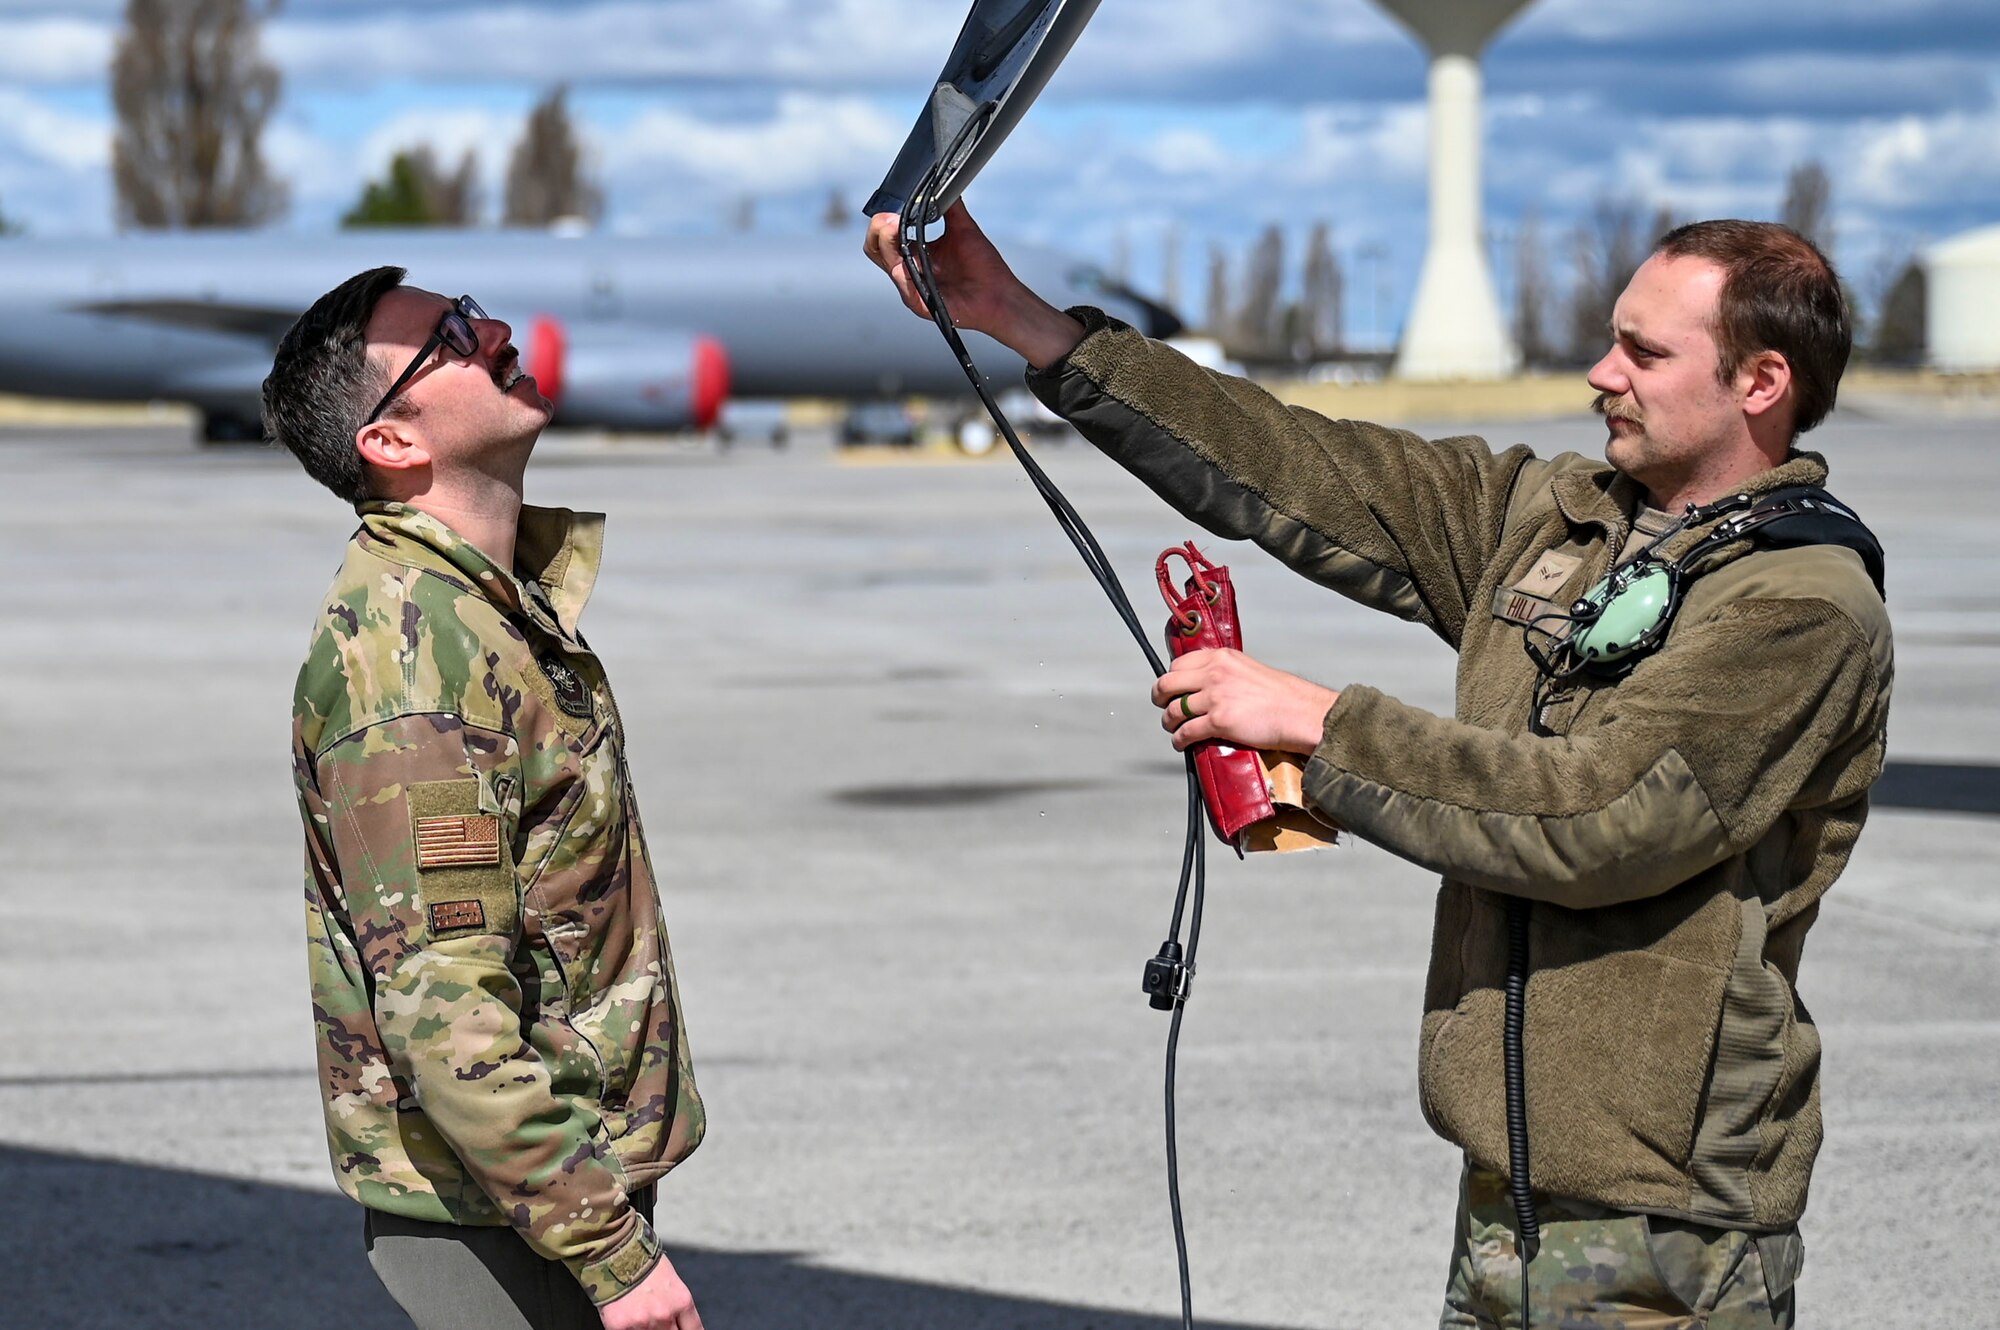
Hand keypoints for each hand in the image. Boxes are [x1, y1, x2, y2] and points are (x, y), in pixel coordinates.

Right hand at [598, 1251, 702, 1329]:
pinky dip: (630, 1328)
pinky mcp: (621, 1327)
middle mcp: (665, 1315)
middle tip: (659, 1318)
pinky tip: (628, 1316)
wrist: (618, 1253)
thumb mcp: (672, 1283)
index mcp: (681, 1302)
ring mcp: (643, 1323)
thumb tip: (679, 1324)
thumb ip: (677, 1307)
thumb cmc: (645, 1264)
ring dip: (647, 1328)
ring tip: (642, 1313)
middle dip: (668, 1329)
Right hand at [863, 201, 1085, 368]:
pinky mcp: (918, 302)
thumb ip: (951, 205)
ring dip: (886, 240)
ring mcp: (911, 286)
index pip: (884, 236)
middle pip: (874, 247)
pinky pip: (902, 282)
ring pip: (883, 261)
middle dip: (878, 228)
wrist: (1000, 296)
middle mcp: (908, 269)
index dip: (883, 220)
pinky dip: (902, 266)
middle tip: (891, 217)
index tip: (893, 205)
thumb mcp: (964, 229)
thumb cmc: (985, 269)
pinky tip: (911, 254)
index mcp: (915, 253)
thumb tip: (946, 180)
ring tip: (895, 225)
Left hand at [1151, 649, 1338, 755]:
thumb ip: (1225, 673)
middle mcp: (1214, 672)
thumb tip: (1208, 687)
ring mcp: (1215, 696)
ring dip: (1169, 722)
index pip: (1179, 663)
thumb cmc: (1282, 696)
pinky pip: (1186, 732)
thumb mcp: (1249, 670)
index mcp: (1221, 657)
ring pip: (1173, 710)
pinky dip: (1179, 740)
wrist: (1300, 712)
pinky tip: (1182, 744)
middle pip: (1168, 683)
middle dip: (1160, 698)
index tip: (1172, 688)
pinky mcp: (1218, 721)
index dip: (1171, 678)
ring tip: (1174, 728)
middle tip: (1164, 706)